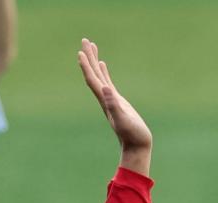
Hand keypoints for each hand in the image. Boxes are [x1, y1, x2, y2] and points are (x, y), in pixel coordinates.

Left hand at [78, 39, 151, 170]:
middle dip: (89, 57)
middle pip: (93, 74)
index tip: (81, 51)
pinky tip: (102, 65)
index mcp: (105, 100)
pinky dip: (103, 72)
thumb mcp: (124, 120)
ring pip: (99, 76)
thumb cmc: (132, 135)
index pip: (92, 80)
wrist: (137, 147)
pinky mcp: (118, 102)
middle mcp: (105, 98)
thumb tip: (106, 89)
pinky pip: (108, 82)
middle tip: (84, 40)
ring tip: (91, 47)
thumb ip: (114, 105)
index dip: (86, 66)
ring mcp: (110, 99)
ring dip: (94, 62)